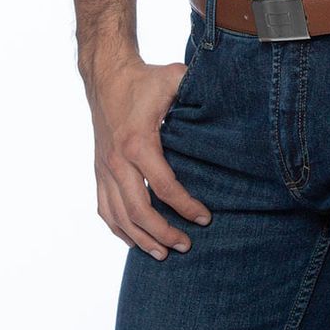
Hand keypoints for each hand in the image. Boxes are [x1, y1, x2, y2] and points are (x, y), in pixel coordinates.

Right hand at [83, 50, 212, 260]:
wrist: (106, 75)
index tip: (205, 219)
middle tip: (186, 245)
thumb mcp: (175, 79)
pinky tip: (133, 240)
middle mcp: (118, 160)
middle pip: (138, 210)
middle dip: (163, 232)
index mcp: (138, 142)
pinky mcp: (99, 170)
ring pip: (118, 215)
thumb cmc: (145, 79)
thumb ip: (199, 90)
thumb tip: (230, 99)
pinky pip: (104, 208)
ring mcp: (105, 168)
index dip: (185, 206)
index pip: (163, 186)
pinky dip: (118, 229)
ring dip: (140, 238)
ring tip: (162, 254)